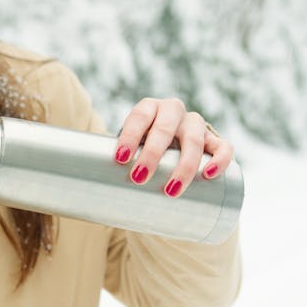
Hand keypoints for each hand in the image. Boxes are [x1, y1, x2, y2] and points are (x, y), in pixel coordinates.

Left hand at [113, 97, 233, 197]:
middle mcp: (172, 111)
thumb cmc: (139, 150)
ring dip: (183, 165)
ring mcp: (195, 124)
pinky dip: (219, 159)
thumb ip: (111, 162)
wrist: (166, 147)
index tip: (121, 159)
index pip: (139, 117)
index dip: (130, 136)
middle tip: (139, 178)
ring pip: (194, 139)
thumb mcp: (127, 148)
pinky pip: (223, 146)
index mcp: (148, 108)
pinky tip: (209, 175)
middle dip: (152, 154)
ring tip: (171, 190)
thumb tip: (82, 198)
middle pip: (165, 129)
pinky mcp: (213, 139)